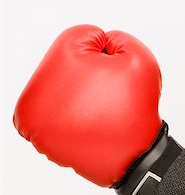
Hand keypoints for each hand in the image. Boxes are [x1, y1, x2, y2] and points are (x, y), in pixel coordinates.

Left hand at [13, 25, 181, 194]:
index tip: (113, 74)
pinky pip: (62, 111)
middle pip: (68, 62)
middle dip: (90, 71)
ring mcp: (36, 118)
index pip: (82, 38)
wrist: (135, 157)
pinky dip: (77, 113)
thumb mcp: (138, 56)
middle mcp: (37, 91)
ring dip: (81, 92)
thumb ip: (116, 38)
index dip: (107, 52)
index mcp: (58, 64)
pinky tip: (92, 122)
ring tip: (100, 109)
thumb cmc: (135, 108)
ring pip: (65, 86)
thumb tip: (98, 45)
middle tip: (107, 92)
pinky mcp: (41, 136)